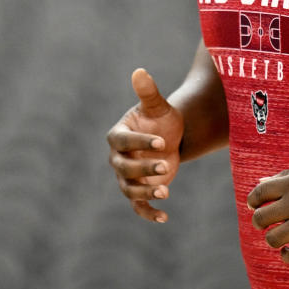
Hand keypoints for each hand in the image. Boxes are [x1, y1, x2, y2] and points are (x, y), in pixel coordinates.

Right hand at [106, 68, 183, 222]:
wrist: (170, 136)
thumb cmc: (161, 118)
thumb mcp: (157, 105)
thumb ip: (148, 92)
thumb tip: (139, 71)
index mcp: (118, 135)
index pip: (122, 141)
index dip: (140, 142)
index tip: (162, 141)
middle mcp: (117, 157)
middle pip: (123, 168)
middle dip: (143, 168)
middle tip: (165, 165)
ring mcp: (127, 176)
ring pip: (129, 189)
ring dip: (145, 192)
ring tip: (165, 192)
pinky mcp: (138, 190)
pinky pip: (138, 205)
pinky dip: (148, 212)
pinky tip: (164, 217)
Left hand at [247, 160, 288, 263]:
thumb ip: (287, 176)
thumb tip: (261, 181)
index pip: (258, 193)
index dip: (253, 202)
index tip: (256, 207)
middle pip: (260, 219)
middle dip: (260, 223)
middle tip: (269, 224)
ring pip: (272, 239)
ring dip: (273, 240)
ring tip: (281, 238)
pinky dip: (287, 255)